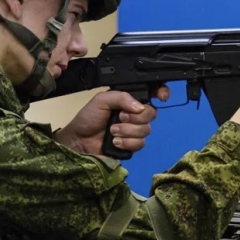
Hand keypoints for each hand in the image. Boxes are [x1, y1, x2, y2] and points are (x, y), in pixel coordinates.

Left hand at [54, 86, 170, 155]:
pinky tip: (115, 142)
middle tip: (120, 117)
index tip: (161, 96)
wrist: (79, 141)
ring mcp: (134, 132)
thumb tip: (140, 107)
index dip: (161, 93)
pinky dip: (127, 142)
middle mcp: (134, 115)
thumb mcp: (101, 100)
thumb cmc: (88, 118)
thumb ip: (121, 97)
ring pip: (146, 130)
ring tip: (112, 131)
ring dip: (128, 130)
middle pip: (151, 113)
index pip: (151, 94)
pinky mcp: (132, 146)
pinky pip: (140, 144)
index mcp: (129, 101)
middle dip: (136, 117)